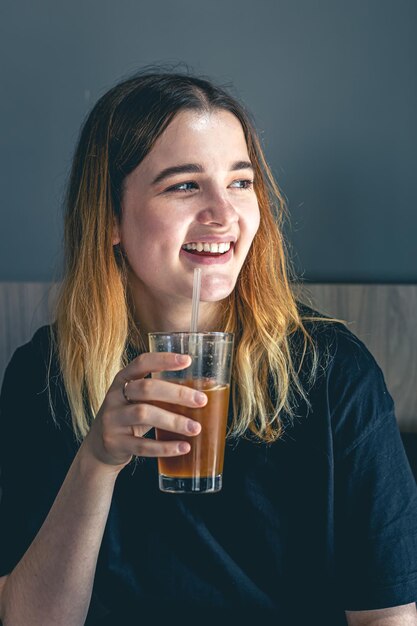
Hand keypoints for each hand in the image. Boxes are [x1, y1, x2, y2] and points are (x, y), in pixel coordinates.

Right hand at [80, 352, 206, 470]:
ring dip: (174, 421)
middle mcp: (114, 396)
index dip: (163, 359)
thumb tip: (204, 389)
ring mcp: (112, 420)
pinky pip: (142, 445)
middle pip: (146, 388)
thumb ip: (159, 392)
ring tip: (196, 428)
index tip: (187, 360)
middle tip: (202, 400)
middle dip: (177, 393)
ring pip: (143, 414)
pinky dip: (165, 447)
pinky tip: (184, 447)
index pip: (141, 362)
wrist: (100, 447)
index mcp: (122, 380)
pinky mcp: (115, 443)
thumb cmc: (129, 417)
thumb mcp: (137, 399)